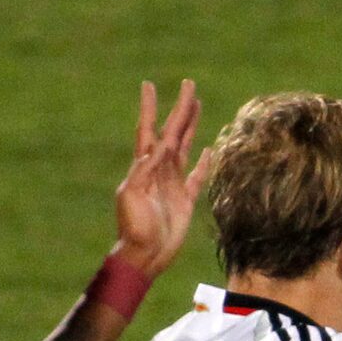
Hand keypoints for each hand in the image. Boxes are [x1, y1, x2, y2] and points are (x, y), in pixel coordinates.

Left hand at [113, 79, 211, 278]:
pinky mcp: (186, 200)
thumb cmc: (134, 228)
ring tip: (197, 105)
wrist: (145, 256)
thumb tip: (155, 147)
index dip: (149, 108)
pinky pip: (197, 176)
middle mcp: (159, 170)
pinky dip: (204, 163)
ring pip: (185, 147)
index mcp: (143, 167)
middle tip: (188, 85)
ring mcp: (173, 183)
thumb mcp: (131, 196)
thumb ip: (142, 171)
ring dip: (191, 126)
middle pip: (172, 132)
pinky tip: (209, 150)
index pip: (148, 130)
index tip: (148, 85)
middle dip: (180, 109)